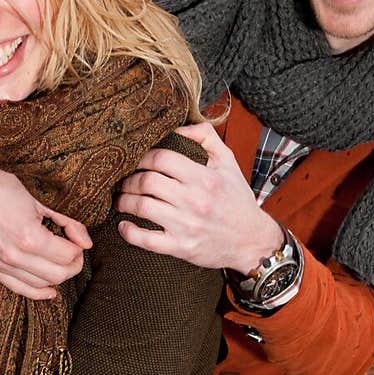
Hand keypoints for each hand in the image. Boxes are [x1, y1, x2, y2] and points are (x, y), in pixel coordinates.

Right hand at [0, 161, 91, 298]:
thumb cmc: (0, 187)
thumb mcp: (39, 200)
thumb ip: (67, 222)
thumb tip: (86, 242)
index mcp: (29, 237)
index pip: (67, 256)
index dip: (78, 250)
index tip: (77, 242)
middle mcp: (15, 255)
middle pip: (58, 275)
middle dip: (72, 265)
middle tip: (73, 253)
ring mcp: (0, 264)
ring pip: (41, 285)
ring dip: (56, 277)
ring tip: (60, 264)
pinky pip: (18, 289)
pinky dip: (38, 293)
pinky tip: (50, 291)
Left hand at [115, 122, 282, 273]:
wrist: (252, 240)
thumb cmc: (237, 199)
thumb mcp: (228, 162)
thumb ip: (206, 137)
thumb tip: (178, 127)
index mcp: (204, 177)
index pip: (162, 158)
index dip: (143, 157)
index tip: (137, 161)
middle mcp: (194, 200)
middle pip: (147, 181)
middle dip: (129, 179)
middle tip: (124, 180)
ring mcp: (186, 225)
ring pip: (142, 207)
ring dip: (124, 201)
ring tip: (121, 199)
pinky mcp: (181, 247)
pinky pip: (146, 240)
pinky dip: (129, 232)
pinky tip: (123, 226)